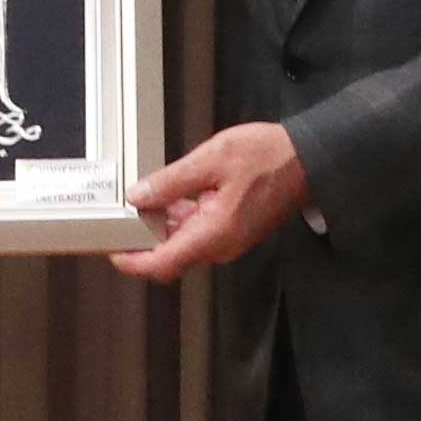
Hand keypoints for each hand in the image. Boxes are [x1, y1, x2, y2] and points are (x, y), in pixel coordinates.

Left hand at [110, 121, 306, 281]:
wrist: (309, 159)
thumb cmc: (268, 156)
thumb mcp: (213, 159)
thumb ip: (172, 181)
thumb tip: (138, 196)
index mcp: (213, 233)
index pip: (163, 264)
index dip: (133, 262)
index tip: (111, 251)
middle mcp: (220, 245)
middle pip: (170, 257)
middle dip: (142, 243)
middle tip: (118, 221)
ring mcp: (228, 240)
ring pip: (183, 244)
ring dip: (161, 228)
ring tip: (140, 203)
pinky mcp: (233, 230)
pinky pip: (198, 232)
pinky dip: (180, 220)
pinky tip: (171, 196)